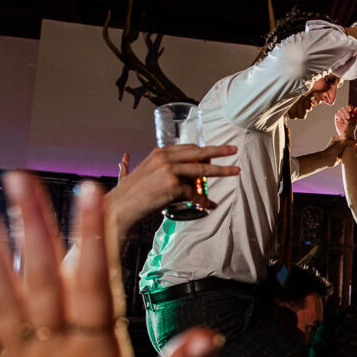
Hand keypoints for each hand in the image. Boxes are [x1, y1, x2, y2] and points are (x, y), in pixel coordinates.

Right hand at [107, 145, 238, 235]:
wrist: (120, 208)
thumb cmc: (127, 195)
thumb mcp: (133, 173)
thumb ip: (136, 167)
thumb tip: (127, 162)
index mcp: (159, 153)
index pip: (188, 148)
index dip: (204, 150)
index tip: (217, 150)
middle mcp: (165, 159)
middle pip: (199, 153)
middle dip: (219, 151)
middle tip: (234, 150)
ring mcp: (170, 171)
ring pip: (202, 170)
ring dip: (222, 171)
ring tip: (235, 171)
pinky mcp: (173, 187)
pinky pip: (195, 194)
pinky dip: (204, 200)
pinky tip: (210, 204)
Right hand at [334, 105, 356, 138]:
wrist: (347, 133)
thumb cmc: (352, 127)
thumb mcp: (356, 120)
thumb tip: (356, 108)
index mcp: (350, 112)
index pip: (348, 106)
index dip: (349, 107)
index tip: (350, 110)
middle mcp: (345, 113)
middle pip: (344, 107)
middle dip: (346, 112)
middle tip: (349, 117)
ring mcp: (340, 115)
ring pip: (340, 110)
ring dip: (343, 115)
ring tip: (345, 121)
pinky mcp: (336, 118)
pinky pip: (336, 114)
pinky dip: (339, 117)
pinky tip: (341, 121)